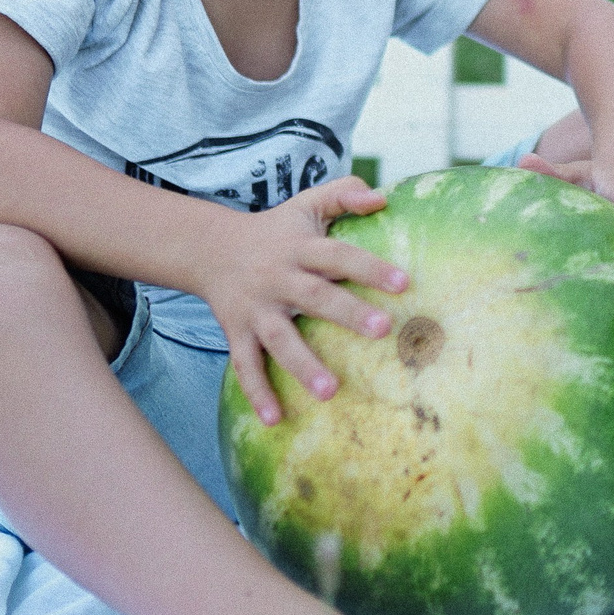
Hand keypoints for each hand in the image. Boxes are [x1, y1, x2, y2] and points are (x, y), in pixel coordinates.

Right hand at [204, 176, 409, 424]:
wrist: (209, 248)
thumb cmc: (276, 230)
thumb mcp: (307, 204)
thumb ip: (344, 194)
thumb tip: (383, 197)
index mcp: (300, 249)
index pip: (339, 255)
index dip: (370, 267)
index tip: (404, 282)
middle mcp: (278, 279)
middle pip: (314, 297)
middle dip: (347, 313)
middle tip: (383, 329)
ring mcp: (256, 310)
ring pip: (279, 339)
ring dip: (303, 365)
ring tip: (330, 391)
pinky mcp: (237, 333)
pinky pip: (245, 366)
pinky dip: (257, 393)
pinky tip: (275, 420)